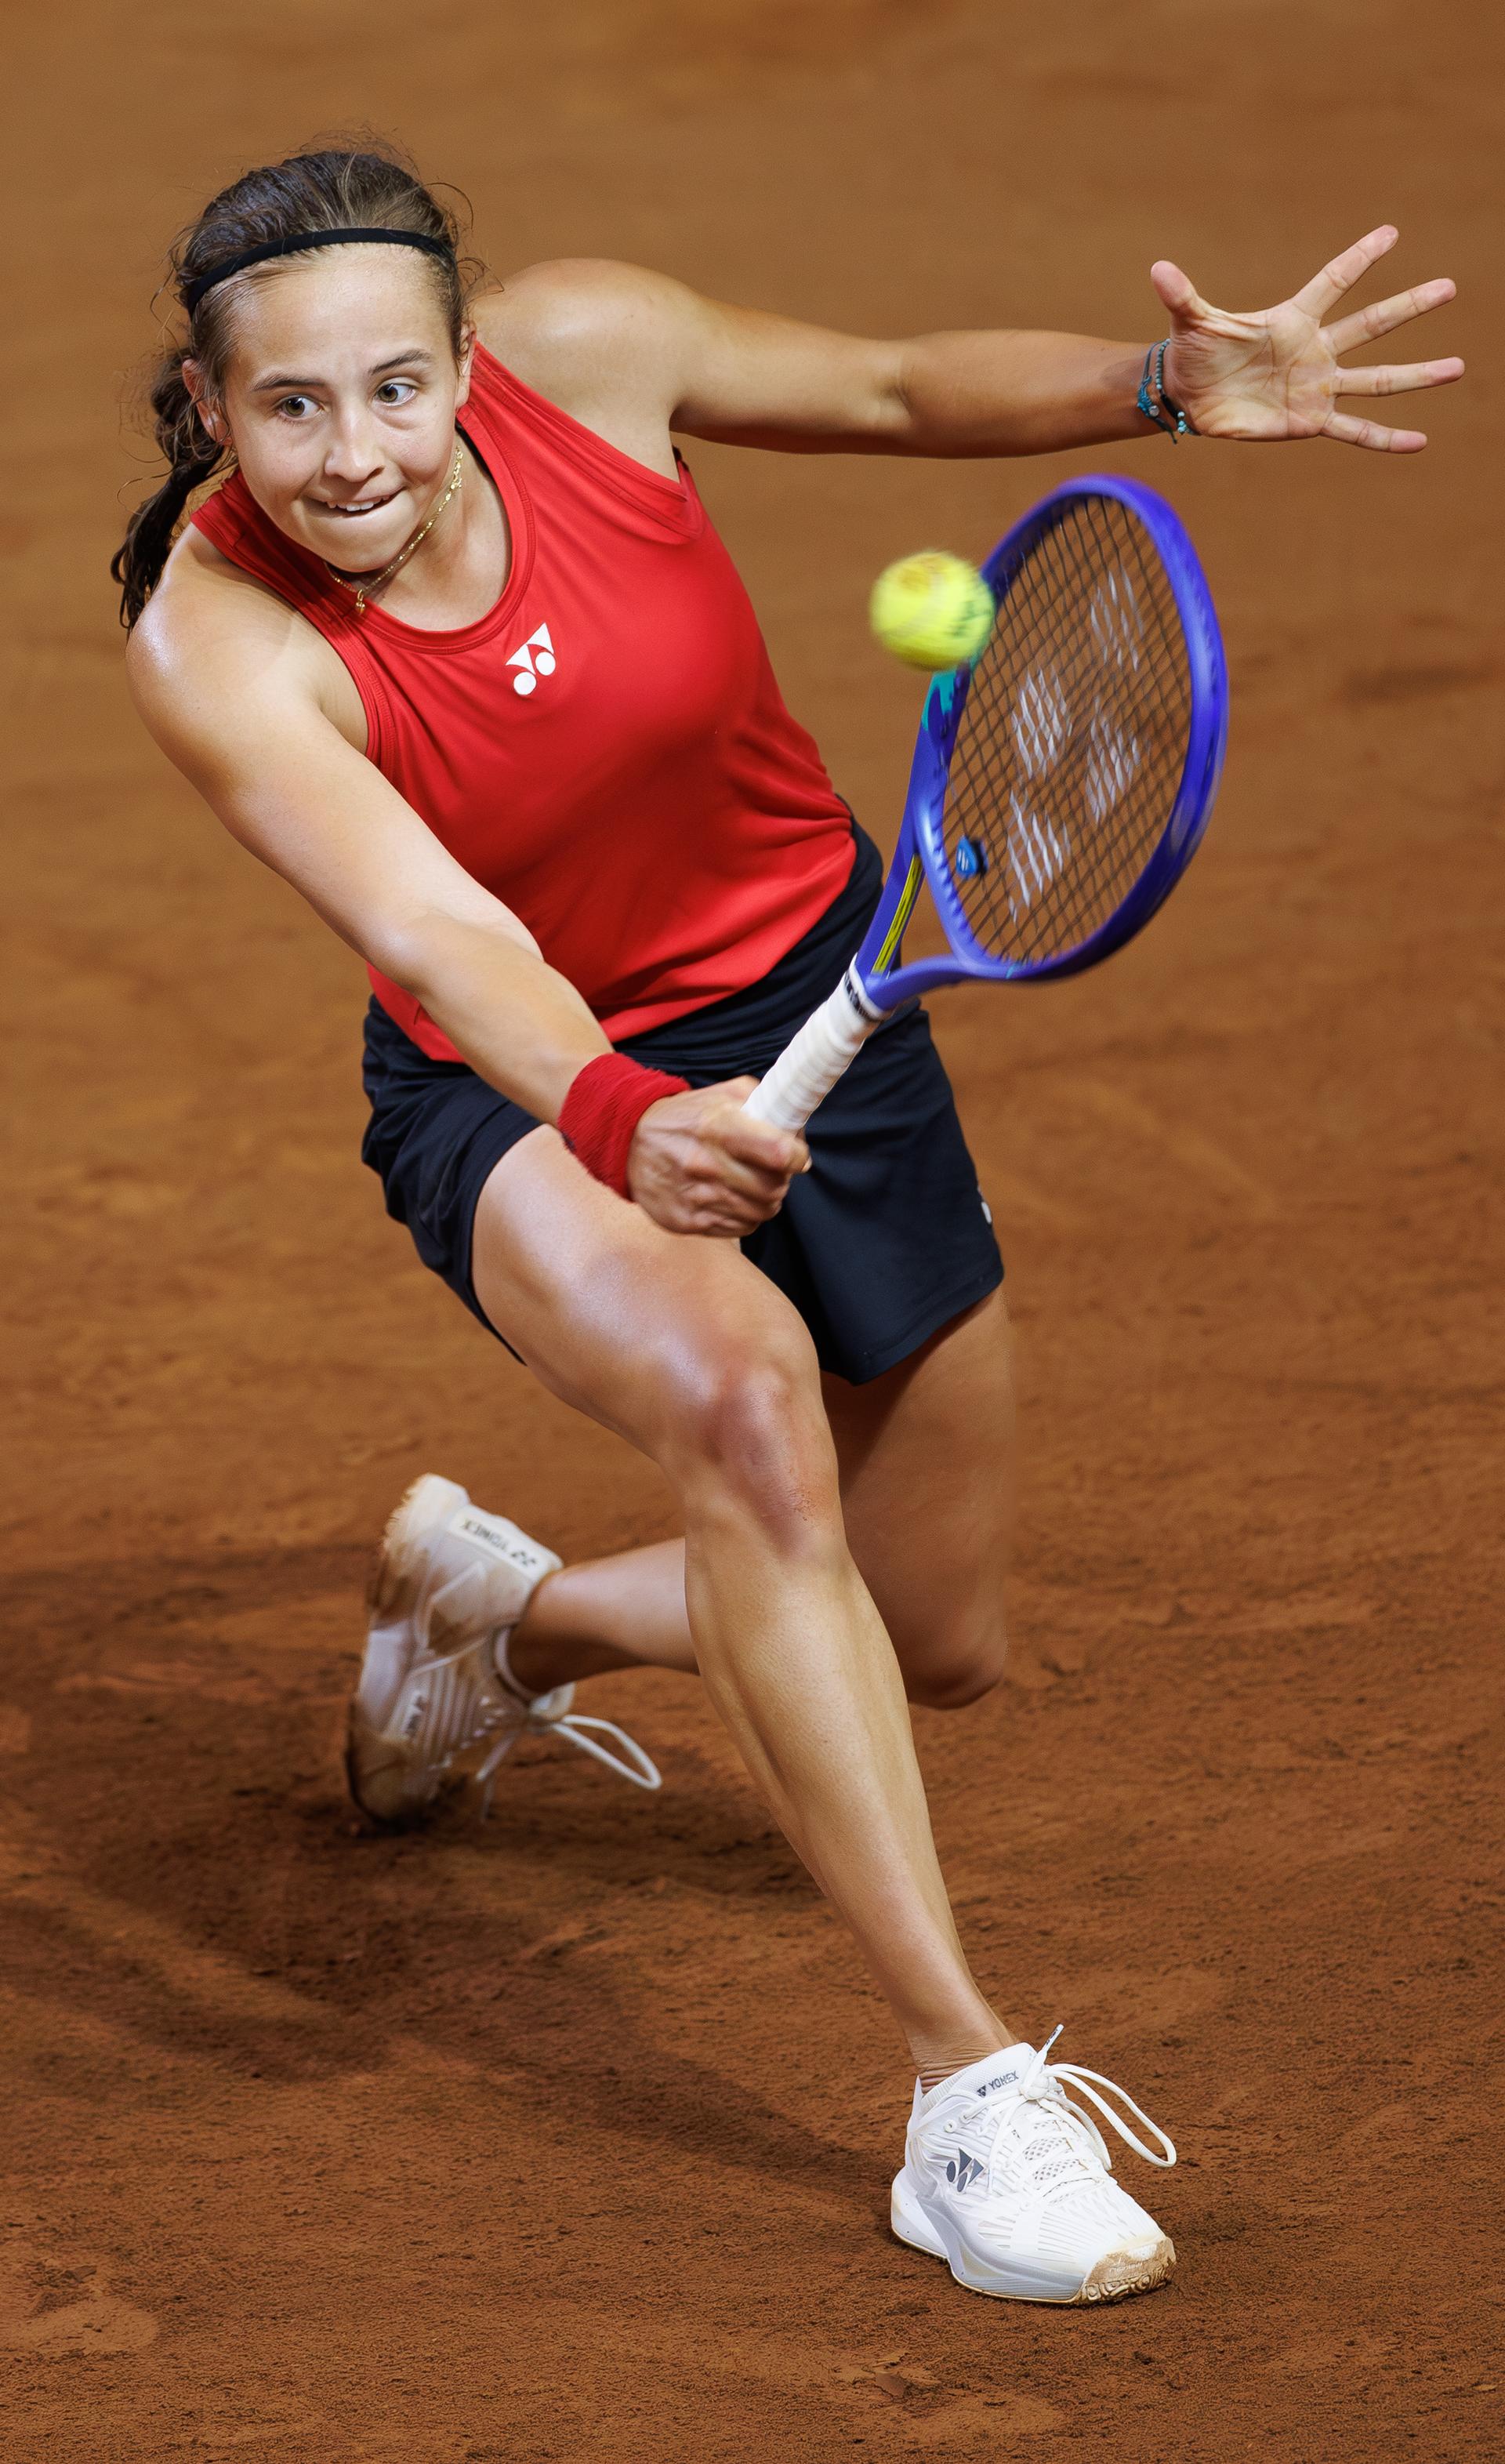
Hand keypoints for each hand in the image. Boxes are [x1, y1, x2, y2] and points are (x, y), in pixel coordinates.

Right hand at [627, 1077, 808, 1235]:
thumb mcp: (719, 1095)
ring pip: (760, 1212)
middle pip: (772, 1188)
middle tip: (774, 1171)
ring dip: (766, 1200)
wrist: (626, 1143)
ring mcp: (695, 1197)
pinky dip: (746, 1216)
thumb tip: (794, 1128)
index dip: (796, 1156)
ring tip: (755, 1185)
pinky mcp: (687, 1221)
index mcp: (717, 1127)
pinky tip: (735, 1199)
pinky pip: (739, 1228)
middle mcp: (705, 1164)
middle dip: (781, 1180)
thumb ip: (761, 1102)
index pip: (778, 1152)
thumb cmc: (681, 1118)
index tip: (795, 1156)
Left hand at [1153, 226, 1462, 452]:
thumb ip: (1182, 296)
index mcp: (1292, 319)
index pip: (1333, 282)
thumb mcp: (1191, 322)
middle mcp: (1315, 349)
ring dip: (1417, 375)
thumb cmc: (1195, 353)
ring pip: (1376, 378)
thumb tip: (1157, 268)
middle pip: (1371, 324)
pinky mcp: (1311, 421)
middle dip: (1409, 307)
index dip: (1359, 259)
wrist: (1190, 398)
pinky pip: (1355, 429)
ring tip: (1457, 367)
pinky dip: (1385, 438)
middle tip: (1450, 287)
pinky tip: (1419, 442)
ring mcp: (1318, 386)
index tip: (1392, 233)